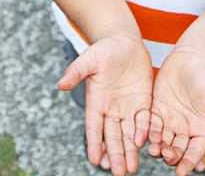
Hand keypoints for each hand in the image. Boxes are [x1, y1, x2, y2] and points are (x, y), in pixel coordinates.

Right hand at [58, 33, 152, 175]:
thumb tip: (60, 85)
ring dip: (129, 151)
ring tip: (131, 168)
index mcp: (96, 102)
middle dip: (115, 154)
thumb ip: (76, 72)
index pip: (94, 128)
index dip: (94, 144)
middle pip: (112, 136)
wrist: (125, 42)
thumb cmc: (104, 49)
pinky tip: (144, 144)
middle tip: (119, 173)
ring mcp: (127, 107)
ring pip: (128, 134)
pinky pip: (144, 121)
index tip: (95, 161)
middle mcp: (111, 109)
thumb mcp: (90, 59)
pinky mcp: (143, 103)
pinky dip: (144, 132)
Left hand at [148, 48, 204, 175]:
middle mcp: (184, 128)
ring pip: (162, 139)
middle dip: (171, 155)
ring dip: (157, 147)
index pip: (195, 151)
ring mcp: (169, 119)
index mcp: (201, 129)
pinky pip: (149, 124)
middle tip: (165, 156)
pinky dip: (146, 132)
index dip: (189, 162)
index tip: (182, 172)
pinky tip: (142, 136)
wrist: (193, 57)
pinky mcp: (156, 109)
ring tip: (153, 150)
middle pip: (177, 148)